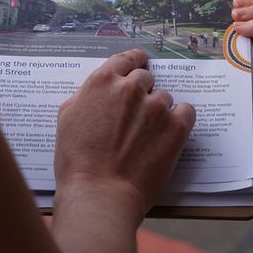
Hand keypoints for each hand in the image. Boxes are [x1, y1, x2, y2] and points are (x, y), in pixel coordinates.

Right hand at [54, 49, 195, 222]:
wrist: (100, 194)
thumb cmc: (77, 162)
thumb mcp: (66, 119)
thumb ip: (84, 97)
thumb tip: (96, 92)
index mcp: (102, 82)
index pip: (124, 59)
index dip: (133, 61)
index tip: (139, 63)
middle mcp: (131, 88)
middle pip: (145, 78)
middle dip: (142, 93)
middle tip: (135, 116)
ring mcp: (156, 107)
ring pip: (164, 97)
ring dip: (158, 110)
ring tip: (147, 135)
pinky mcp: (176, 127)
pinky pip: (186, 112)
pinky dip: (180, 120)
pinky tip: (169, 134)